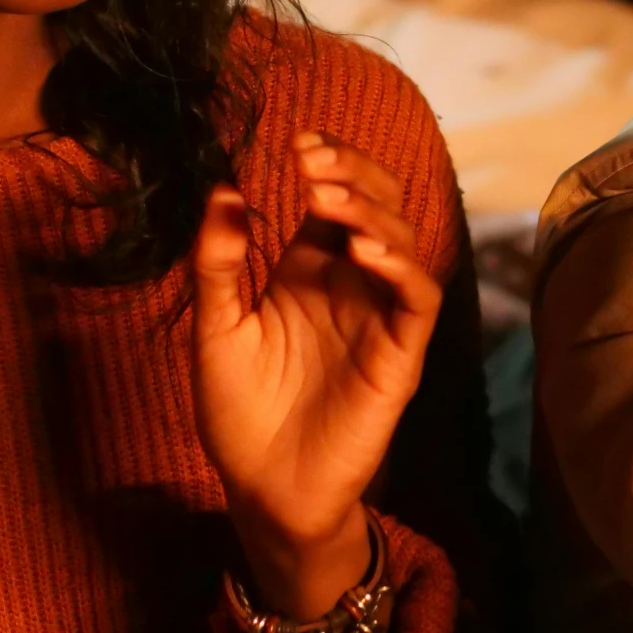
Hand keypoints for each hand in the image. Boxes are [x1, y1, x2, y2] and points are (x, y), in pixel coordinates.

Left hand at [191, 131, 441, 620]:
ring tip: (330, 199)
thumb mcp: (215, 328)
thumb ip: (218, 263)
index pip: (335, 197)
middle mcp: (351, 284)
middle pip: (377, 206)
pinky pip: (417, 299)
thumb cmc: (239, 411)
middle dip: (354, 173)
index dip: (328, 163)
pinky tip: (364, 251)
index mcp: (309, 270)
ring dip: (373, 212)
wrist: (262, 490)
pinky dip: (400, 268)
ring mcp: (379, 317)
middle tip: (313, 161)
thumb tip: (222, 190)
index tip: (297, 141)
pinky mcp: (400, 355)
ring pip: (403, 243)